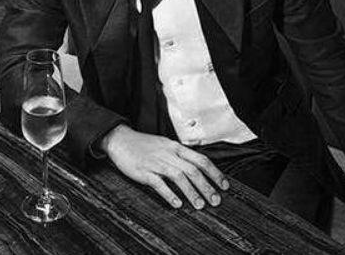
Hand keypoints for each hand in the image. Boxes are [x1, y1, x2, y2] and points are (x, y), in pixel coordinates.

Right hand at [101, 125, 228, 208]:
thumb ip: (179, 155)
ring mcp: (156, 162)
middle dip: (206, 186)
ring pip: (178, 176)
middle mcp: (168, 153)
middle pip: (192, 169)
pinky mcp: (144, 171)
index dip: (214, 173)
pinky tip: (177, 203)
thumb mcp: (164, 145)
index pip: (200, 159)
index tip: (224, 185)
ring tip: (199, 205)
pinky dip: (169, 194)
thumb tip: (198, 169)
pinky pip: (158, 183)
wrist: (120, 139)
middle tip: (215, 200)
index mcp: (175, 147)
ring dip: (191, 192)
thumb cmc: (143, 144)